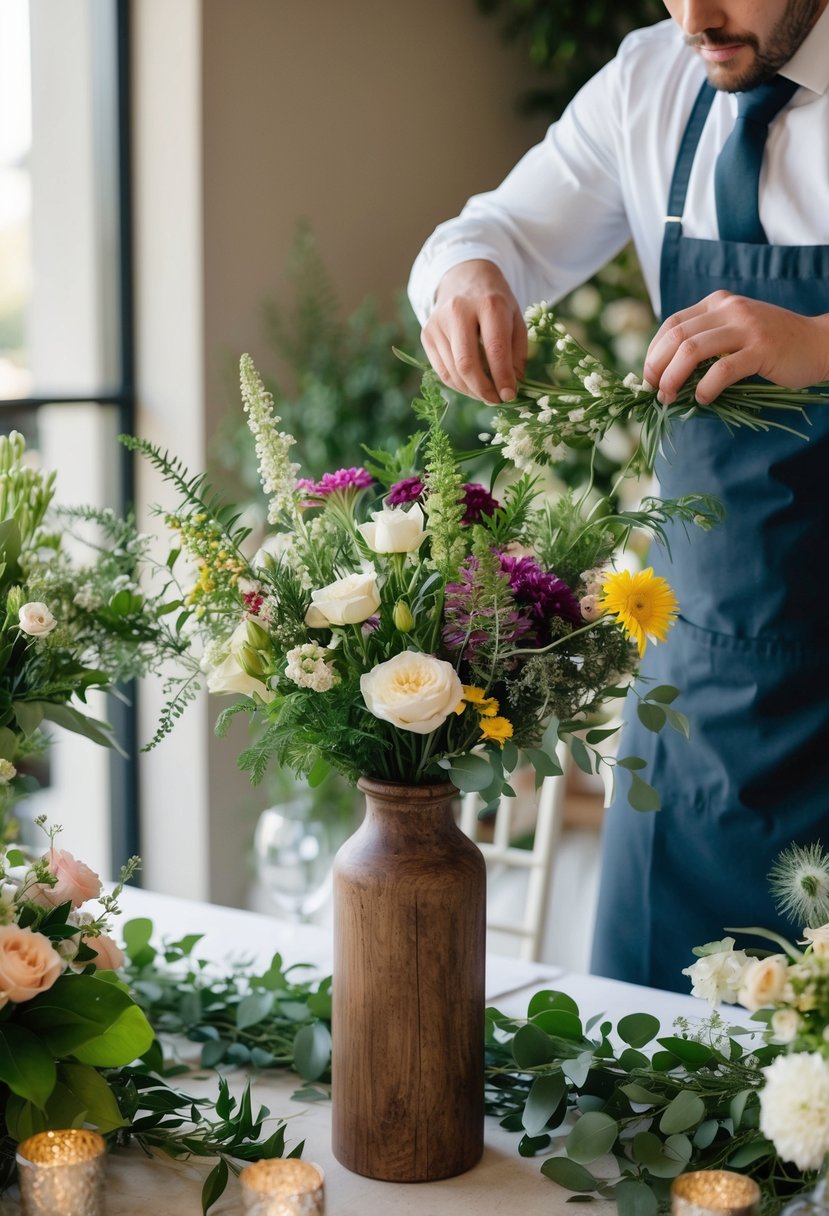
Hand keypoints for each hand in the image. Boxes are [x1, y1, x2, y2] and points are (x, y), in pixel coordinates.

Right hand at [421, 260, 526, 403]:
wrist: (464, 276)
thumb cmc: (495, 301)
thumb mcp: (515, 317)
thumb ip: (517, 351)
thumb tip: (513, 385)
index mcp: (489, 304)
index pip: (495, 349)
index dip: (502, 378)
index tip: (509, 395)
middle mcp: (459, 311)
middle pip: (467, 364)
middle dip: (483, 390)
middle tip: (495, 400)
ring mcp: (438, 322)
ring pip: (452, 371)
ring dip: (471, 391)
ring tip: (485, 394)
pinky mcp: (427, 333)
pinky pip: (441, 370)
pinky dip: (457, 385)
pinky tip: (470, 386)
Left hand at [644, 291, 828, 404]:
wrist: (819, 343)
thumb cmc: (773, 346)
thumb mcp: (735, 333)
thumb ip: (707, 343)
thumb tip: (666, 375)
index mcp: (717, 303)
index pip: (671, 324)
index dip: (653, 352)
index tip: (648, 377)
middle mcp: (729, 309)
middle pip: (676, 336)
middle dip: (657, 367)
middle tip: (655, 392)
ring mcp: (746, 327)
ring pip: (692, 350)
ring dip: (674, 378)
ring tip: (670, 398)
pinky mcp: (761, 349)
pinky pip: (722, 370)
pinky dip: (705, 388)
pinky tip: (703, 400)